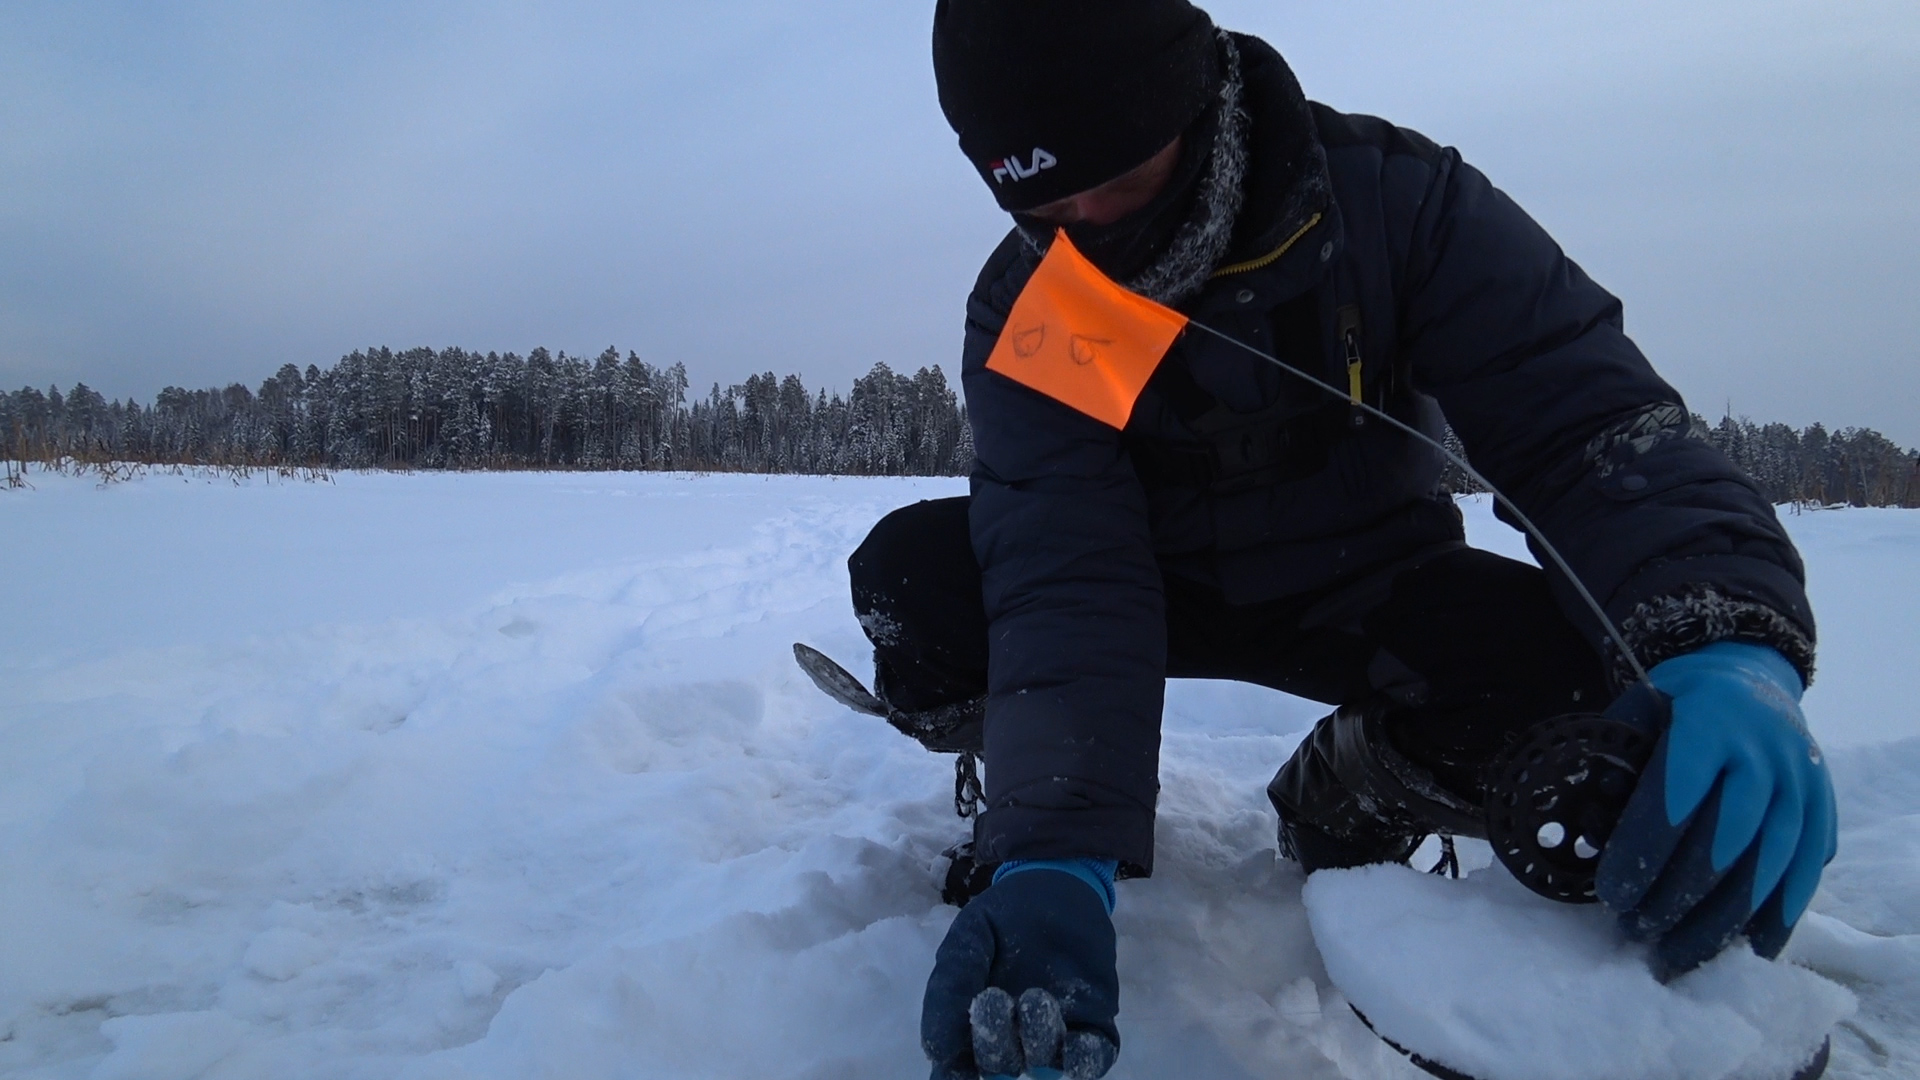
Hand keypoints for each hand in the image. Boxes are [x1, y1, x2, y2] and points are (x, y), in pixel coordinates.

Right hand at [922, 862, 1120, 1079]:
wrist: (1055, 886)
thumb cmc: (1004, 916)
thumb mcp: (968, 938)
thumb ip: (951, 984)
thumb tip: (935, 1049)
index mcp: (973, 1027)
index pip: (958, 1069)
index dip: (955, 1076)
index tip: (954, 1071)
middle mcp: (1013, 1041)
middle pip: (999, 1069)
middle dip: (994, 1044)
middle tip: (991, 998)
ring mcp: (1055, 1036)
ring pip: (1045, 1067)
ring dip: (1037, 1044)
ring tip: (1033, 997)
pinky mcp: (1093, 1024)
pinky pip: (1092, 1058)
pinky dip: (1083, 1059)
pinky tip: (1076, 1041)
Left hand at [1596, 642, 1837, 976]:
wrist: (1749, 677)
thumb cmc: (1677, 703)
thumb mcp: (1638, 708)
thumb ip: (1614, 761)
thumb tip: (1583, 832)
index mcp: (1710, 724)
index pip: (1675, 798)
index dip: (1643, 853)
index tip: (1613, 896)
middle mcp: (1764, 754)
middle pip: (1724, 843)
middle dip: (1676, 898)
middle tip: (1636, 933)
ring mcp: (1801, 782)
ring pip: (1768, 865)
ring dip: (1721, 920)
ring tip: (1677, 955)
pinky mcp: (1824, 807)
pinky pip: (1806, 870)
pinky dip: (1778, 915)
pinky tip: (1748, 948)